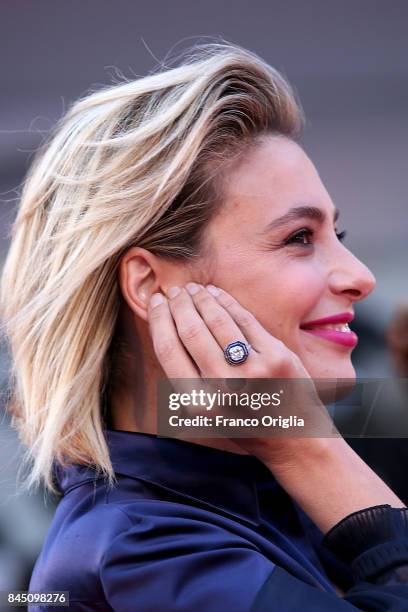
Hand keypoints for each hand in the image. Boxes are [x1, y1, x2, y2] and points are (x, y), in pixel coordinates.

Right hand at [147, 282, 332, 465]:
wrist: (294, 441)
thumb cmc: (245, 426)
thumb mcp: (207, 415)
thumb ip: (188, 379)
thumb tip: (168, 328)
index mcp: (198, 405)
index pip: (168, 351)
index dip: (159, 320)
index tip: (155, 302)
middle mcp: (223, 387)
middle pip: (191, 331)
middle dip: (179, 304)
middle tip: (174, 291)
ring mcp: (252, 370)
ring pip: (217, 320)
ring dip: (201, 298)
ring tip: (193, 289)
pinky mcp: (277, 357)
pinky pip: (245, 320)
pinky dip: (227, 302)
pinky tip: (216, 293)